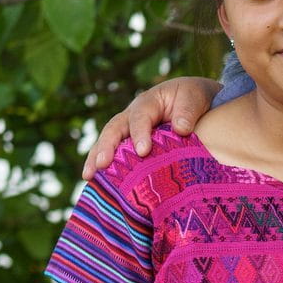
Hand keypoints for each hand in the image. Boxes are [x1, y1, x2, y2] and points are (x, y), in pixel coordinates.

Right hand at [82, 77, 224, 175]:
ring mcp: (127, 131)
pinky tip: (97, 185)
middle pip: (114, 129)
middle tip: (102, 164)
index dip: (140, 133)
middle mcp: (132, 116)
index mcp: (148, 103)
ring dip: (96, 158)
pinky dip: (105, 169)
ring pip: (107, 141)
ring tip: (88, 176)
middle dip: (107, 146)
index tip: (143, 151)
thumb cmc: (192, 99)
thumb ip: (187, 111)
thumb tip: (181, 128)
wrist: (194, 102)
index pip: (140, 117)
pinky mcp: (129, 146)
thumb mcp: (194, 97)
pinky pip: (114, 155)